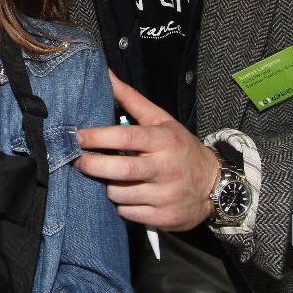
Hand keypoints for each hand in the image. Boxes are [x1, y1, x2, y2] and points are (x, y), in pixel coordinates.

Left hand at [74, 72, 220, 230]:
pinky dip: (122, 205)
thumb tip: (106, 74)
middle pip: (120, 170)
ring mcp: (166, 195)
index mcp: (164, 140)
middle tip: (77, 161)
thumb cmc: (179, 147)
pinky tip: (129, 195)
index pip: (126, 137)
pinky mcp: (164, 217)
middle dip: (92, 166)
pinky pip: (128, 213)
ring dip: (108, 186)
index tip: (78, 137)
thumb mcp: (161, 120)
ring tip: (113, 178)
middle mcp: (166, 168)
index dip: (98, 137)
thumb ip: (131, 99)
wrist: (214, 184)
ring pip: (119, 194)